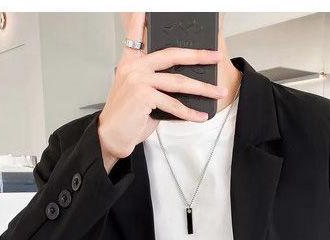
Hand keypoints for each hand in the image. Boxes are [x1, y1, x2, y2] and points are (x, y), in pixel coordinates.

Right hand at [98, 12, 228, 172]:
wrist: (112, 136)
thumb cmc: (127, 117)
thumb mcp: (138, 93)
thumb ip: (155, 82)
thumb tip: (182, 83)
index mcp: (130, 62)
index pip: (136, 34)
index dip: (140, 19)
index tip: (147, 6)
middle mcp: (134, 67)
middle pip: (172, 55)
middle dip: (198, 55)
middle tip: (215, 56)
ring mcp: (139, 80)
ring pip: (178, 81)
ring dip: (202, 88)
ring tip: (218, 92)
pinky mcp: (144, 96)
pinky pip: (174, 104)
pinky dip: (190, 112)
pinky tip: (201, 115)